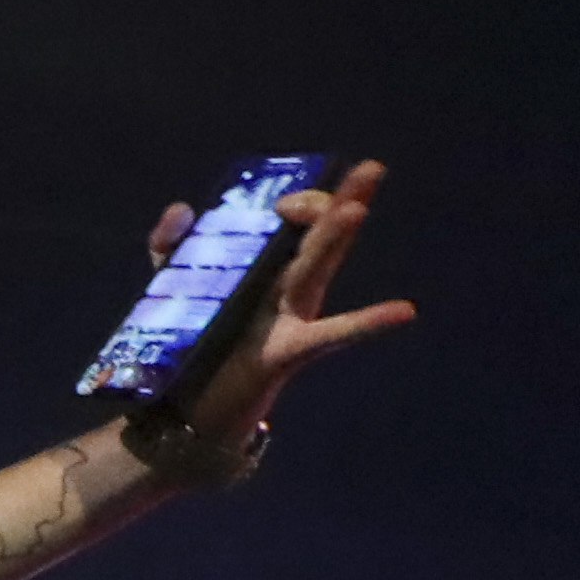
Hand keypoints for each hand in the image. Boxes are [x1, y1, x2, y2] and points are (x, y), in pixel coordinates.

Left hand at [159, 160, 409, 444]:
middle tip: (372, 167)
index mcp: (268, 270)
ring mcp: (292, 317)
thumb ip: (174, 248)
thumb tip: (181, 210)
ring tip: (357, 209)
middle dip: (342, 200)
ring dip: (334, 238)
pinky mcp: (286, 352)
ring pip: (317, 270)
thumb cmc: (197, 347)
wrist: (188, 413)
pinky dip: (367, 323)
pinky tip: (404, 311)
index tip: (281, 202)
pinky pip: (332, 335)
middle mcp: (287, 289)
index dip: (295, 204)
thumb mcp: (177, 291)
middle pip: (319, 236)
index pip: (295, 224)